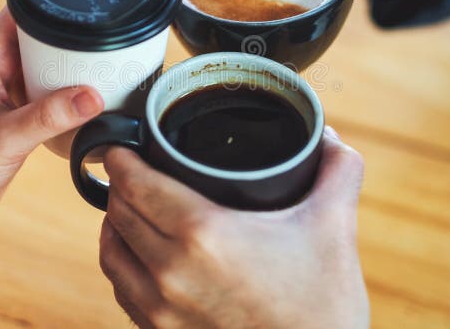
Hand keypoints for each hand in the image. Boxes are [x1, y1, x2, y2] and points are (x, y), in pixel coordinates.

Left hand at [0, 8, 103, 232]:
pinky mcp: (19, 115)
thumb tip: (93, 96)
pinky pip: (49, 93)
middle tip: (108, 39)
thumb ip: (50, 116)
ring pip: (47, 65)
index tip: (84, 1)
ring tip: (107, 66)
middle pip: (40, 36)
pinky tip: (91, 101)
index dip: (48, 1)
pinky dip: (68, 93)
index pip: (19, 12)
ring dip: (71, 66)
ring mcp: (9, 93)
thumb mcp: (6, 138)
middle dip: (71, 35)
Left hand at [98, 128, 368, 328]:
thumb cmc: (323, 308)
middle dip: (121, 184)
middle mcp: (170, 272)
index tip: (124, 146)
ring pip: (111, 251)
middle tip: (133, 168)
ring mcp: (159, 311)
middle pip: (119, 211)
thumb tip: (330, 137)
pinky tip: (138, 252)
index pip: (136, 183)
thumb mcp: (334, 228)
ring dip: (115, 223)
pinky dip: (122, 262)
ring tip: (131, 206)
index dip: (122, 158)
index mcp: (204, 234)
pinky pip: (121, 289)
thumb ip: (337, 171)